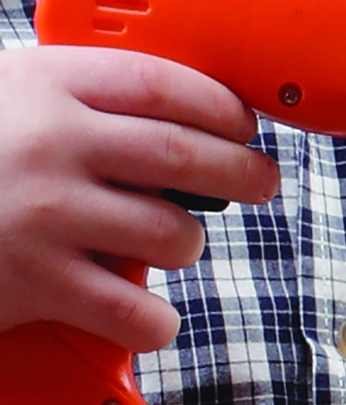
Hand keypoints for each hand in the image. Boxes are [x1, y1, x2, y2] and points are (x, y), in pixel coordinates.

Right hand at [0, 44, 276, 350]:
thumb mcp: (0, 98)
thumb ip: (70, 99)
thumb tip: (174, 113)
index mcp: (44, 86)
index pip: (163, 84)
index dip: (221, 108)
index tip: (243, 126)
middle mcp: (50, 144)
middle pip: (188, 155)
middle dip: (243, 172)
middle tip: (260, 183)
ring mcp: (44, 214)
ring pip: (172, 233)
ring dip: (185, 244)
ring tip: (170, 243)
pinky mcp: (34, 282)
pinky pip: (135, 310)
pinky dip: (155, 320)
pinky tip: (147, 314)